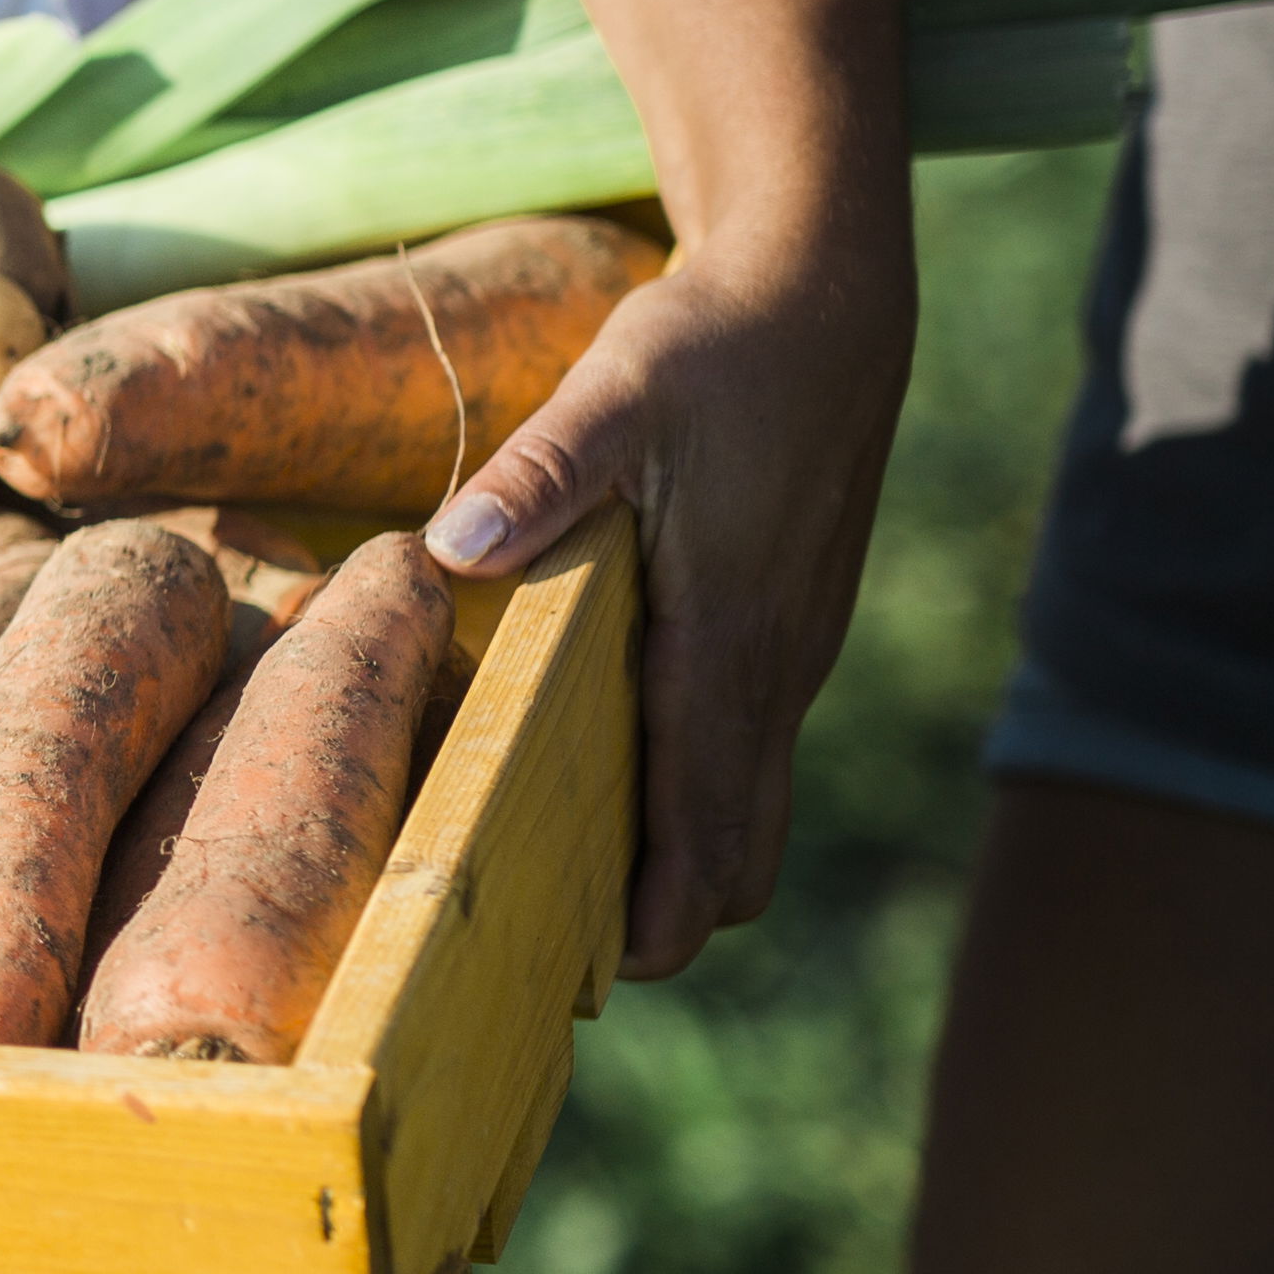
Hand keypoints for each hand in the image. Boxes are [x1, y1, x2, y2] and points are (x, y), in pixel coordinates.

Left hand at [425, 202, 914, 981]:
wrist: (824, 295)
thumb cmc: (713, 347)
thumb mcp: (615, 394)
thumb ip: (539, 478)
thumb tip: (449, 551)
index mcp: (730, 638)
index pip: (708, 824)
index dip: (659, 915)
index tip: (595, 977)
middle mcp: (776, 666)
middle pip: (741, 852)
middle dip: (666, 912)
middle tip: (555, 943)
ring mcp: (794, 651)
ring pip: (751, 804)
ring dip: (681, 855)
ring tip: (568, 883)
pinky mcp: (789, 623)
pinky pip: (751, 748)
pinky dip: (700, 792)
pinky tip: (613, 774)